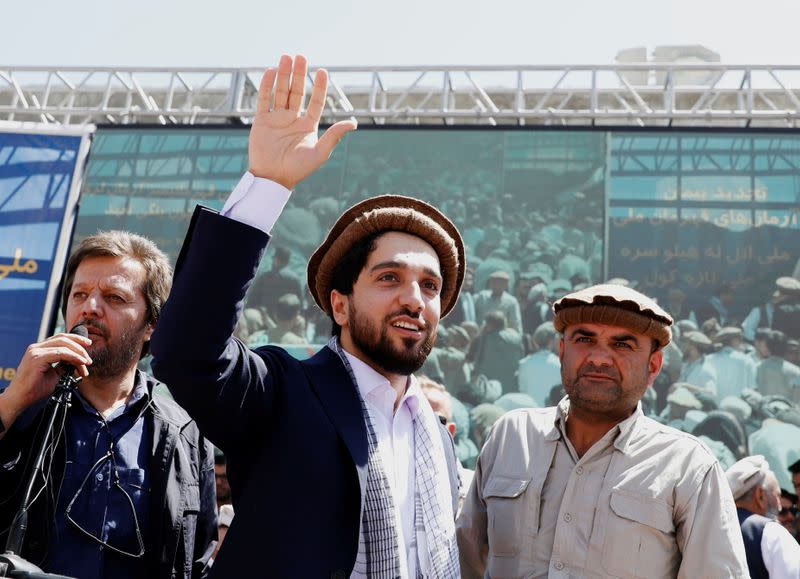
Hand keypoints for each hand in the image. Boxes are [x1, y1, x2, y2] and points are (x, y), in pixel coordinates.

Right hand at [0, 333, 91, 427]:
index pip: (60, 339)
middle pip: (63, 339)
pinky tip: (81, 363)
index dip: (76, 341)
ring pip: (64, 344)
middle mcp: (36, 347)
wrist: (21, 398)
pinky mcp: (37, 358)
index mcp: (40, 349)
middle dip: (80, 345)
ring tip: (87, 363)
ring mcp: (36, 351)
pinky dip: (73, 357)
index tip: (88, 347)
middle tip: (90, 358)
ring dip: (78, 353)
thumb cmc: (35, 388)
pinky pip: (61, 353)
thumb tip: (78, 362)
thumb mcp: (55, 375)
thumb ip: (64, 366)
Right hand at [248, 54, 357, 188]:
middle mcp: (293, 119)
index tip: (322, 71)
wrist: (273, 179)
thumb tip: (353, 123)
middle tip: (301, 56)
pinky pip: (264, 100)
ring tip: (286, 57)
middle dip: (299, 74)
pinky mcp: (262, 121)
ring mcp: (277, 119)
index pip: (315, 101)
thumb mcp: (320, 152)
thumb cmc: (298, 169)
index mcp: (308, 126)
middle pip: (296, 92)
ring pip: (280, 92)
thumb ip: (334, 135)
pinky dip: (266, 86)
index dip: (319, 87)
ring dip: (283, 75)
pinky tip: (270, 71)